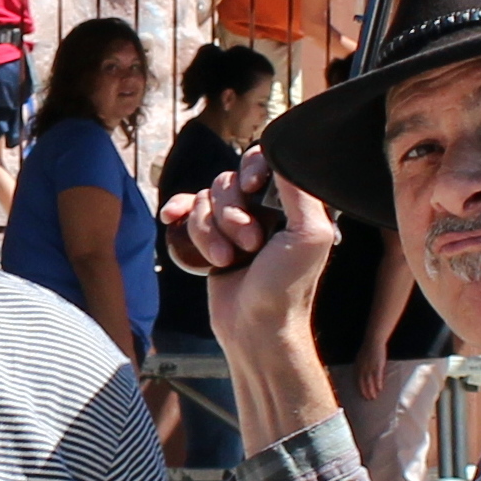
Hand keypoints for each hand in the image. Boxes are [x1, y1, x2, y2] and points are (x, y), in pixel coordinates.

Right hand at [163, 159, 337, 370]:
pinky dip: (178, 213)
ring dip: (210, 231)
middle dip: (231, 213)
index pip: (264, 159)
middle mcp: (262, 208)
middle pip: (229, 180)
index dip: (252, 169)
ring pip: (205, 199)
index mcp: (289, 202)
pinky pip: (186, 210)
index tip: (253, 189)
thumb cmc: (287, 288)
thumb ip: (301, 190)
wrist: (255, 329)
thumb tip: (283, 151)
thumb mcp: (309, 235)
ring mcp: (233, 223)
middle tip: (248, 245)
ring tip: (226, 260)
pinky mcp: (210, 239)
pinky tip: (171, 218)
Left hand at [356, 344, 388, 403]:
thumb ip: (361, 366)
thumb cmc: (369, 348)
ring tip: (374, 397)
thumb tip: (363, 373)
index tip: (362, 395)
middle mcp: (362, 368)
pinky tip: (379, 389)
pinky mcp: (377, 365)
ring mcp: (369, 367)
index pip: (357, 380)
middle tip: (368, 399)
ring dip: (371, 390)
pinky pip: (377, 377)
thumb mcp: (361, 358)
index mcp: (357, 366)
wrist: (374, 340)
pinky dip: (378, 384)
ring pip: (369, 382)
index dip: (359, 388)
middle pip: (362, 383)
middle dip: (365, 392)